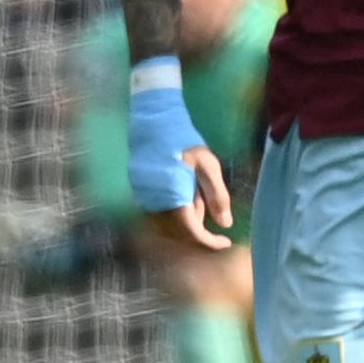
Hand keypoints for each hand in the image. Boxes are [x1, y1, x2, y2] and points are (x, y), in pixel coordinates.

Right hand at [123, 76, 234, 251]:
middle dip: (198, 226)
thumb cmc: (184, 140)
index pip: (192, 232)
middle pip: (178, 232)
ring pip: (167, 225)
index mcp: (173, 197)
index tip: (225, 242)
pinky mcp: (138, 191)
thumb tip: (225, 224)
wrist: (153, 120)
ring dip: (185, 219)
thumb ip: (217, 196)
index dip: (210, 242)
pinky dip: (173, 212)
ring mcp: (143, 198)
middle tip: (206, 201)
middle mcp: (154, 202)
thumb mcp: (208, 165)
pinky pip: (158, 214)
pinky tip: (181, 192)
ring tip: (194, 193)